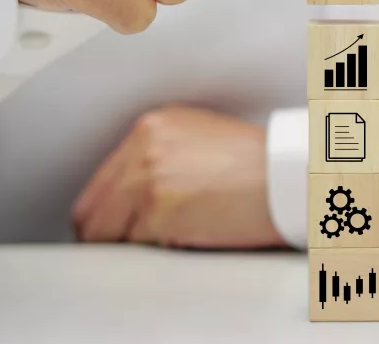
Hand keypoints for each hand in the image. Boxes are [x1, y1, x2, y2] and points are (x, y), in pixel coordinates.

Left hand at [71, 105, 284, 248]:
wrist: (287, 177)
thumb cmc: (259, 165)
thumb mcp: (200, 140)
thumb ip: (160, 158)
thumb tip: (130, 197)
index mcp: (153, 125)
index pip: (100, 180)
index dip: (107, 212)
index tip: (117, 227)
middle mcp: (144, 145)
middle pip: (91, 208)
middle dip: (107, 233)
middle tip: (132, 245)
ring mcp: (148, 176)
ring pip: (105, 232)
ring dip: (130, 244)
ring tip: (168, 238)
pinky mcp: (158, 208)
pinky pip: (133, 247)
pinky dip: (152, 252)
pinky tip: (182, 240)